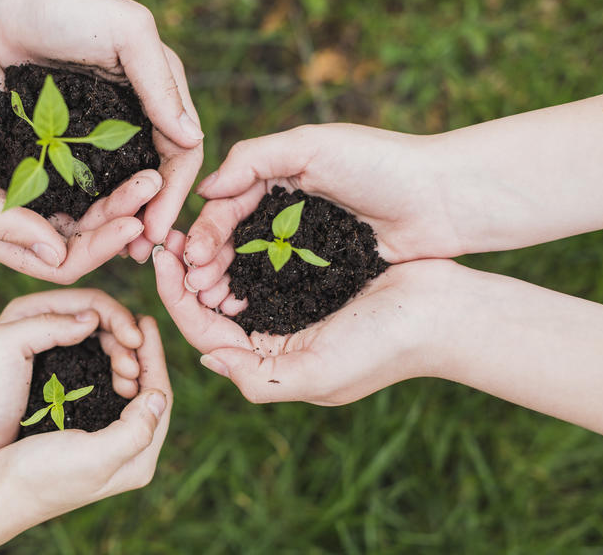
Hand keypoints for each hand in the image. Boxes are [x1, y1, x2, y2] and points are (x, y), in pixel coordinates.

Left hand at [0, 0, 203, 252]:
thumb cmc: (68, 6)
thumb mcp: (126, 34)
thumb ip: (160, 83)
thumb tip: (193, 139)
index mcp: (160, 91)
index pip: (182, 152)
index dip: (174, 194)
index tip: (159, 231)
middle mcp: (137, 113)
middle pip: (155, 176)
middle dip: (151, 215)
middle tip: (139, 254)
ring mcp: (102, 127)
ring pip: (121, 184)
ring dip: (121, 217)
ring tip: (113, 249)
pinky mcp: (67, 135)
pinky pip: (86, 178)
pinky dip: (89, 204)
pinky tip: (80, 227)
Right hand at [0, 24, 166, 282]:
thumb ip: (0, 228)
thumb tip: (58, 255)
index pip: (60, 261)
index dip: (99, 249)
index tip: (133, 223)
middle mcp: (20, 215)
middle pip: (83, 235)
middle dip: (119, 219)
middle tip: (153, 190)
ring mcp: (35, 182)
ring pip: (90, 204)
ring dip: (121, 194)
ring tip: (152, 174)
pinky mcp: (46, 149)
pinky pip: (87, 169)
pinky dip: (110, 169)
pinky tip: (135, 156)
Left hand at [0, 289, 149, 459]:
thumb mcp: (5, 347)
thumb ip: (47, 325)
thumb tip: (92, 318)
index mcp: (35, 309)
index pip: (91, 301)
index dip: (118, 317)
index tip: (135, 342)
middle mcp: (49, 324)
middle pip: (103, 322)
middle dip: (125, 341)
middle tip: (134, 370)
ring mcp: (58, 350)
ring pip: (105, 345)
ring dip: (124, 359)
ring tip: (131, 384)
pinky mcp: (64, 376)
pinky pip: (99, 366)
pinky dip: (115, 374)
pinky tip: (124, 390)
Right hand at [0, 315, 170, 520]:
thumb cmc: (41, 477)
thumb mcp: (94, 456)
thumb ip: (135, 430)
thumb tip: (160, 396)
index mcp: (138, 460)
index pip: (160, 398)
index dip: (155, 357)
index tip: (146, 321)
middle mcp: (128, 455)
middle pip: (148, 394)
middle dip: (144, 356)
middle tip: (135, 321)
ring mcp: (107, 446)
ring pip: (129, 394)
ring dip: (126, 362)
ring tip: (119, 333)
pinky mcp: (84, 438)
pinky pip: (107, 397)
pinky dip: (106, 371)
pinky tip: (98, 353)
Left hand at [154, 230, 454, 403]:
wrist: (444, 311)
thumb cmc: (384, 346)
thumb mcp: (318, 375)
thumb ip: (258, 377)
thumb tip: (207, 360)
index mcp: (270, 366)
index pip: (206, 335)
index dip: (176, 299)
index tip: (159, 260)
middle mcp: (274, 341)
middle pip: (212, 310)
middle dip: (185, 278)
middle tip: (167, 239)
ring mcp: (291, 309)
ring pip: (232, 285)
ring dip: (208, 261)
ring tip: (190, 230)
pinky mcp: (308, 280)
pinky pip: (261, 264)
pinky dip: (240, 248)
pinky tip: (227, 225)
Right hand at [183, 124, 462, 291]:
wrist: (445, 200)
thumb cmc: (381, 164)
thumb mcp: (313, 145)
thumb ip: (255, 158)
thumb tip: (205, 188)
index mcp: (279, 176)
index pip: (228, 204)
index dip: (207, 230)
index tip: (189, 256)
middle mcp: (287, 209)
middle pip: (236, 238)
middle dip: (210, 262)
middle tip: (193, 287)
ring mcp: (306, 242)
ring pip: (256, 264)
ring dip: (230, 281)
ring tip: (212, 303)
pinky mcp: (327, 268)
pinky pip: (285, 283)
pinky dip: (261, 294)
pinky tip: (244, 309)